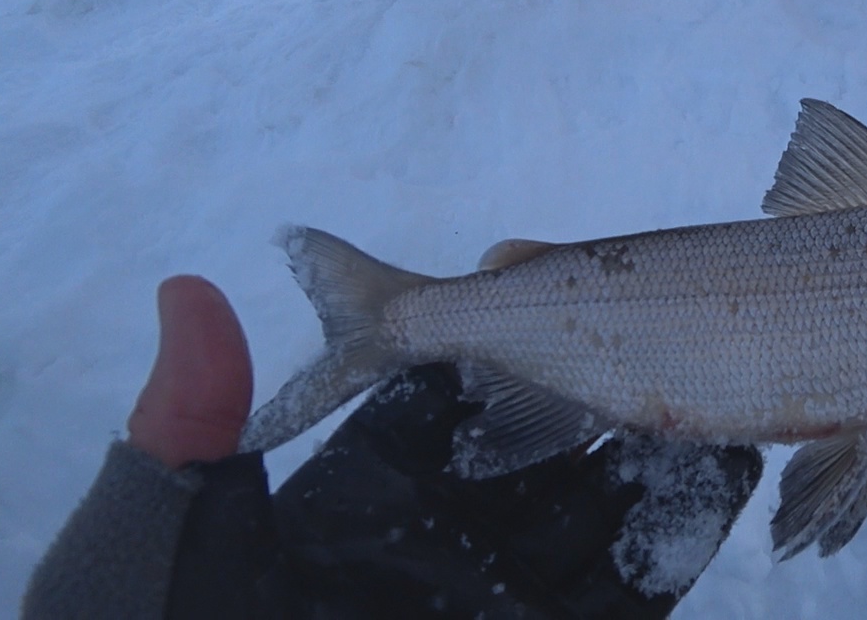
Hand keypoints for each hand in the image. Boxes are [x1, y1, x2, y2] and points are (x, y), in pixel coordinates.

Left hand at [126, 276, 758, 619]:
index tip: (522, 279)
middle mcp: (428, 556)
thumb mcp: (149, 546)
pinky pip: (628, 591)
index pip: (426, 405)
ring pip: (588, 511)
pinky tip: (717, 466)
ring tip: (701, 373)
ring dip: (644, 444)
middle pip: (523, 447)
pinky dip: (675, 531)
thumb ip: (189, 426)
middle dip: (580, 380)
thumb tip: (191, 289)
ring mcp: (494, 607)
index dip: (476, 338)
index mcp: (338, 516)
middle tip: (641, 316)